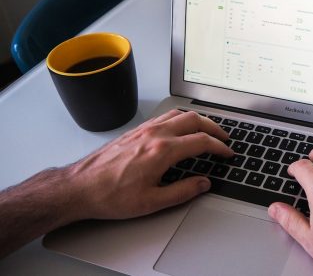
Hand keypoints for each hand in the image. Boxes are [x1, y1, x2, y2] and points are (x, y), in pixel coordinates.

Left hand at [65, 110, 231, 219]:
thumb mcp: (152, 202)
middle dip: (214, 127)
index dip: (219, 147)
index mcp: (162, 151)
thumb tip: (203, 184)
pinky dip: (180, 118)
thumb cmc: (111, 195)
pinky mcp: (136, 130)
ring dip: (198, 120)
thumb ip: (183, 191)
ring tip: (207, 130)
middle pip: (194, 120)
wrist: (80, 187)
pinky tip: (180, 128)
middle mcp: (155, 135)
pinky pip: (164, 116)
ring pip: (179, 114)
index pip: (201, 142)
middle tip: (224, 138)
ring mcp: (144, 129)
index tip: (227, 153)